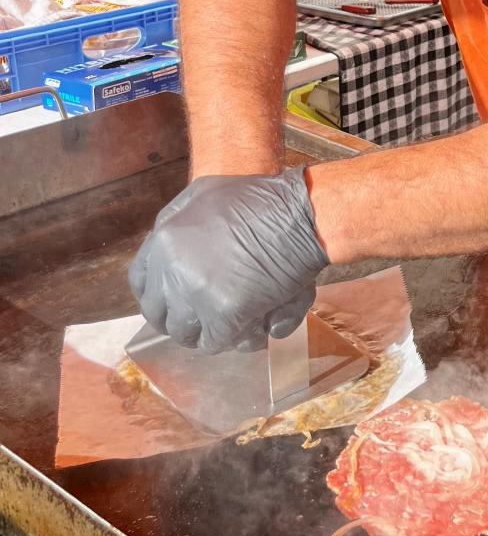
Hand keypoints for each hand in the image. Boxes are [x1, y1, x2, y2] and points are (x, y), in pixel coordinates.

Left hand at [129, 167, 327, 353]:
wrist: (300, 215)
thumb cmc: (259, 199)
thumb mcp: (204, 192)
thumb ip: (177, 217)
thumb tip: (163, 248)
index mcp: (164, 239)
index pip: (140, 282)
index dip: (156, 295)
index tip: (172, 302)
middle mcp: (171, 269)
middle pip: (159, 313)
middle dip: (180, 319)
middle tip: (205, 320)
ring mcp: (195, 293)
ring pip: (185, 333)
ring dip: (205, 333)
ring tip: (230, 326)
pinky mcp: (223, 314)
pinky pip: (215, 343)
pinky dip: (232, 340)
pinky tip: (252, 329)